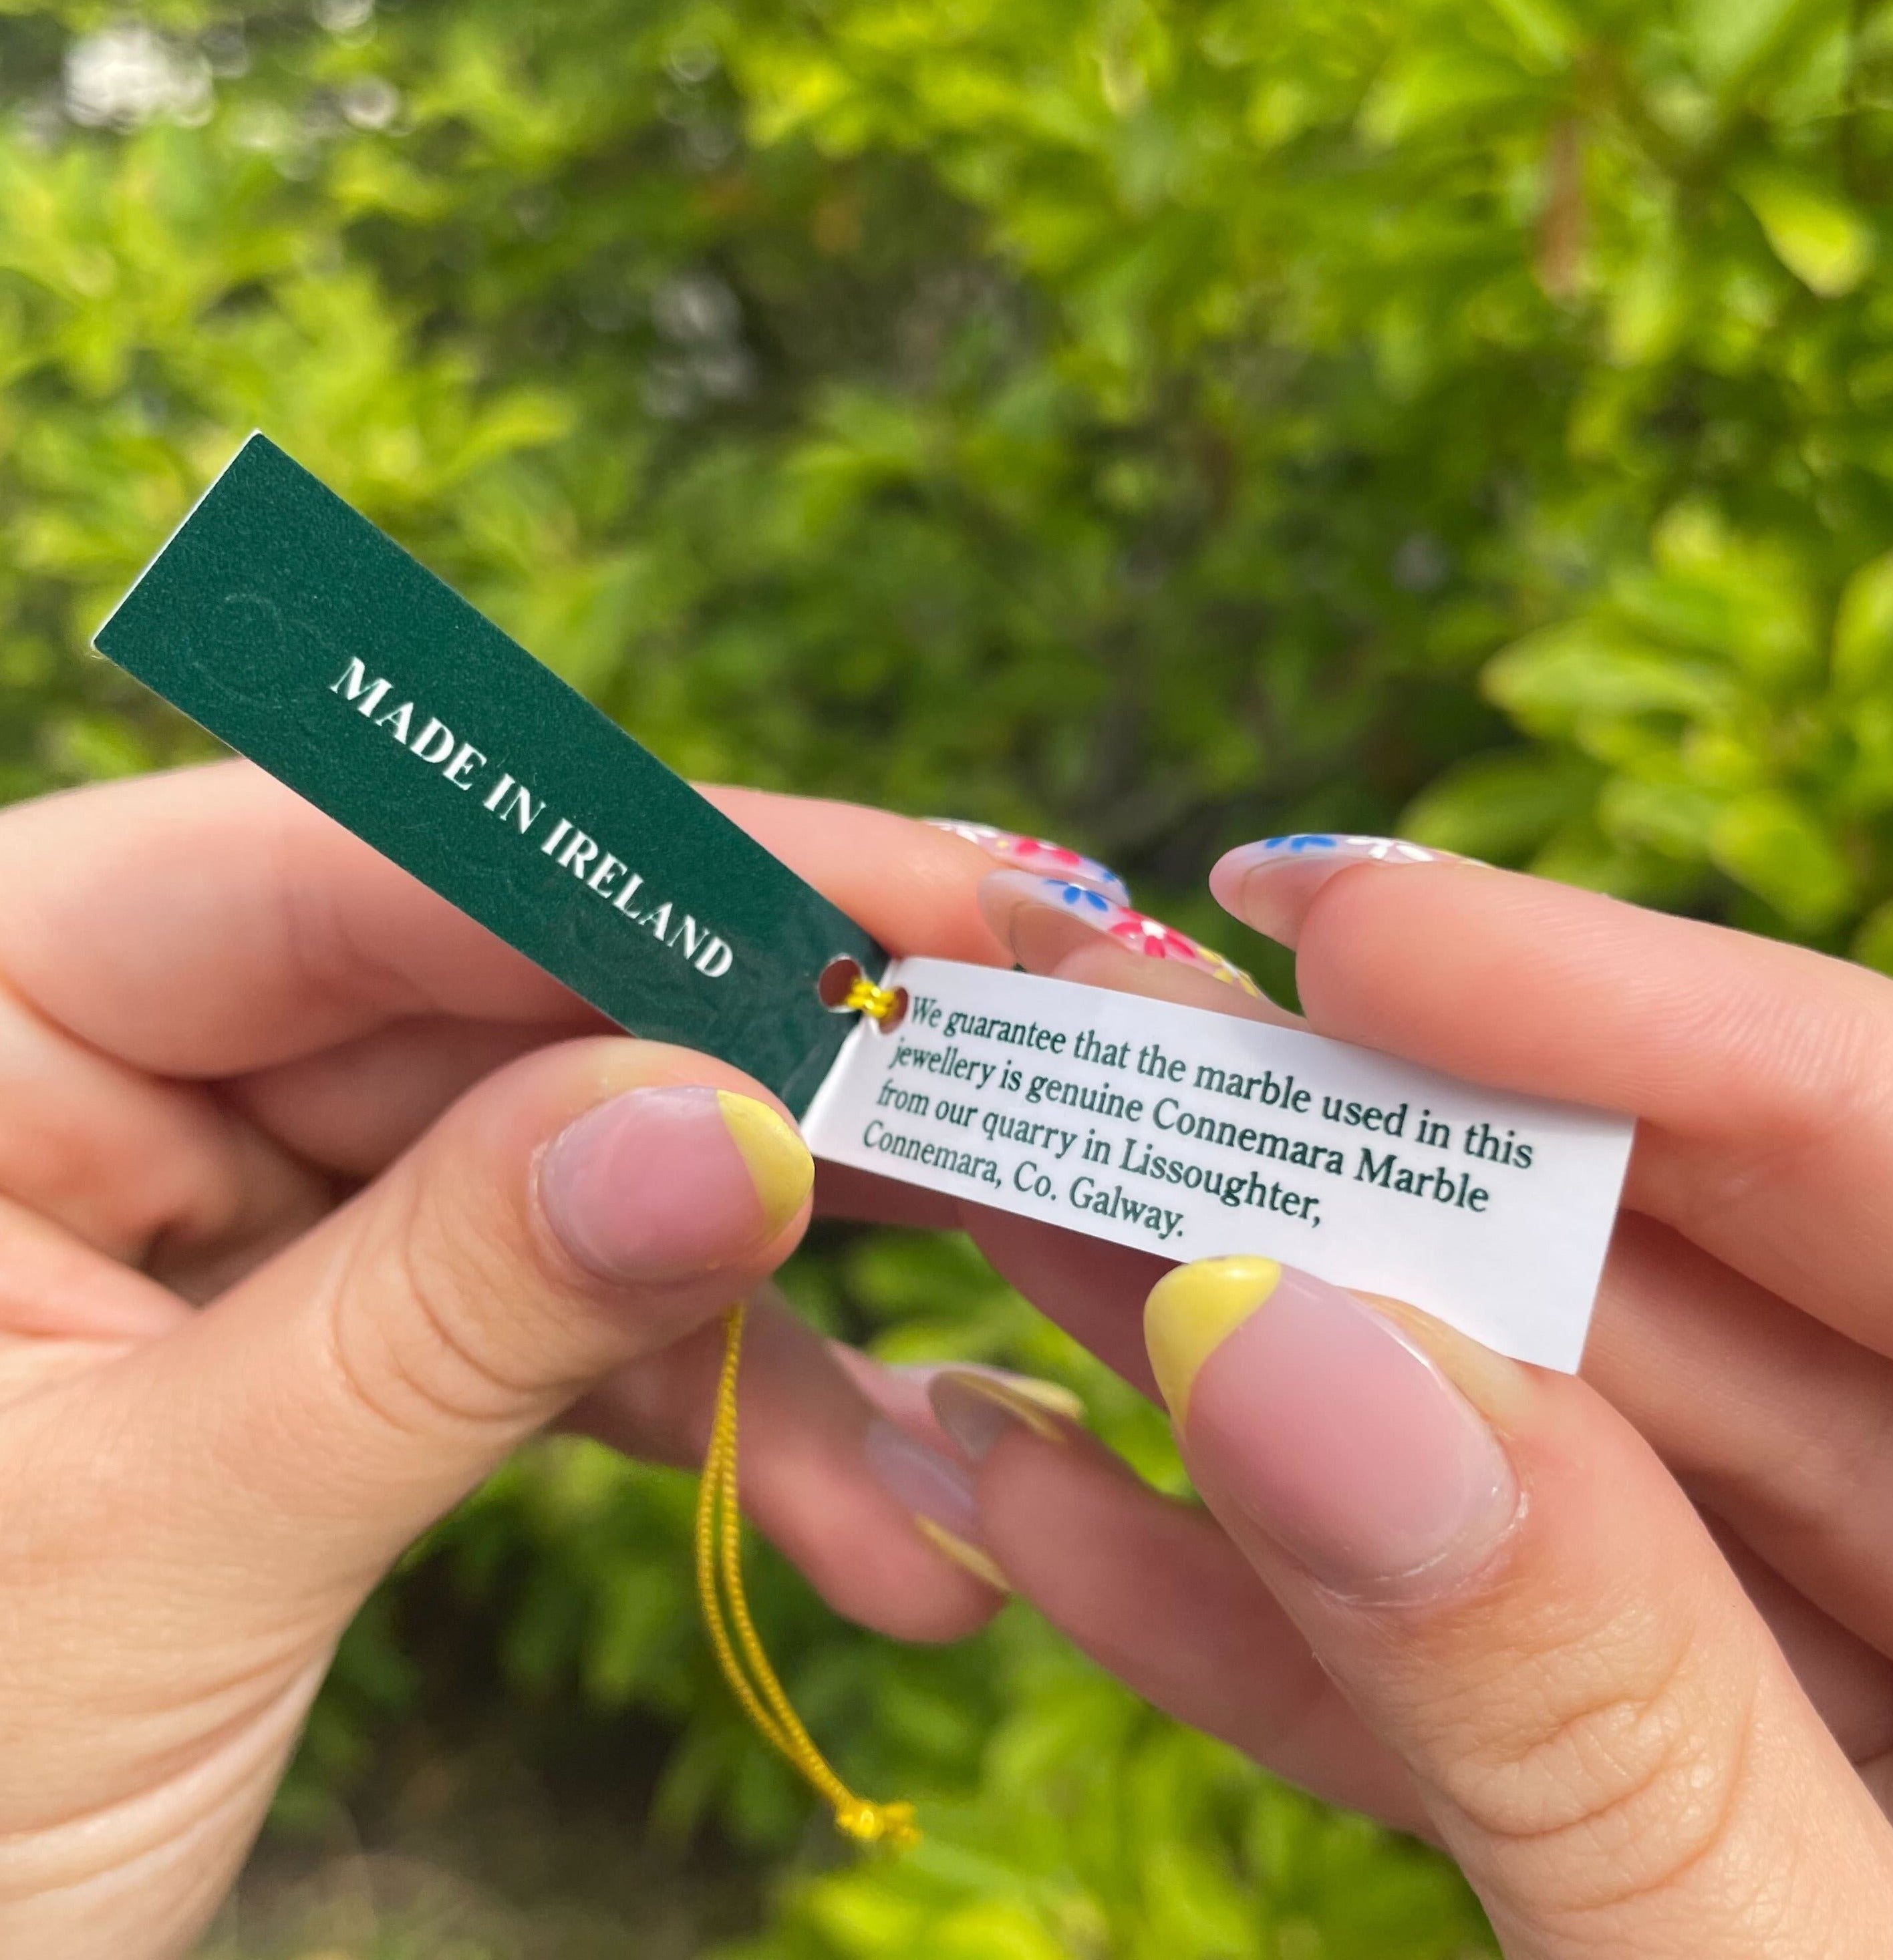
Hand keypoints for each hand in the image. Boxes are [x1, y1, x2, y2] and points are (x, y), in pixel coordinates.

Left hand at [0, 761, 1023, 1957]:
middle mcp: (97, 1060)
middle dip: (774, 1092)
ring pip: (556, 1174)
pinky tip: (877, 1532)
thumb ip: (447, 1313)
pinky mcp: (309, 1329)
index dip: (674, 871)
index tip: (938, 899)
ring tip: (982, 1392)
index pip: (358, 867)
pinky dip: (704, 1421)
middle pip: (503, 1006)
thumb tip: (739, 1131)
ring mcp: (214, 1198)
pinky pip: (537, 1324)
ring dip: (773, 1309)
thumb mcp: (153, 1552)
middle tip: (1031, 1107)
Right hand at [919, 844, 1892, 1954]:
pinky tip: (1050, 1511)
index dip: (1625, 1012)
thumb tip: (1278, 1341)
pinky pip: (1500, 1692)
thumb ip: (1583, 1699)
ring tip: (1014, 1232)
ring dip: (1263, 1378)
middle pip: (1688, 1308)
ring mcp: (1884, 1725)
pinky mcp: (1715, 1847)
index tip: (1330, 916)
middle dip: (1362, 1190)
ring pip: (1551, 1481)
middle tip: (1093, 1054)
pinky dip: (1283, 1626)